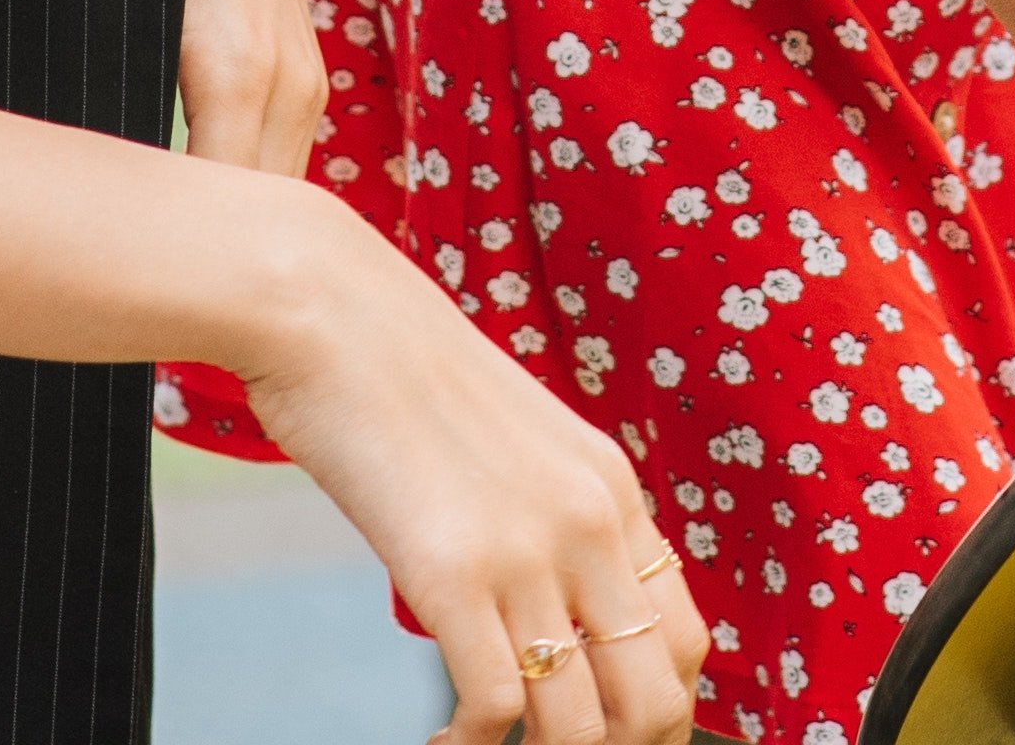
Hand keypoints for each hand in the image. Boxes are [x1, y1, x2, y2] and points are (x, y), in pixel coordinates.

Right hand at [238, 203, 711, 744]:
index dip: (655, 706)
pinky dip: (468, 743)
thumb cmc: (399, 375)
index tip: (604, 726)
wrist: (327, 312)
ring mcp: (526, 549)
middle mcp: (591, 522)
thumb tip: (549, 609)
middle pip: (654, 696)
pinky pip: (492, 706)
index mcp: (613, 489)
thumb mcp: (514, 440)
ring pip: (578, 723)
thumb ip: (549, 514)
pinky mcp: (450, 570)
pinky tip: (441, 740)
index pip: (686, 638)